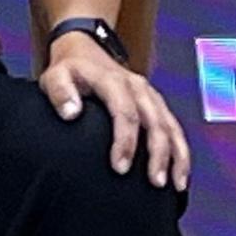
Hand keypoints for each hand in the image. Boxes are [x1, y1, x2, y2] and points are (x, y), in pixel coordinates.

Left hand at [43, 31, 190, 187]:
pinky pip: (174, 128)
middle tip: (155, 182)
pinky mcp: (157, 104)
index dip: (125, 142)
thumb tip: (70, 113)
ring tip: (176, 185)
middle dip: (158, 155)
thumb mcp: (55, 75)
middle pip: (155, 123)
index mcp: (113, 81)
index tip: (120, 168)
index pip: (125, 113)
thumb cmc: (70, 69)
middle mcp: (138, 87)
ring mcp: (150, 96)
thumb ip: (59, 92)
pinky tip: (180, 174)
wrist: (85, 51)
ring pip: (171, 127)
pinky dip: (181, 152)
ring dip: (178, 156)